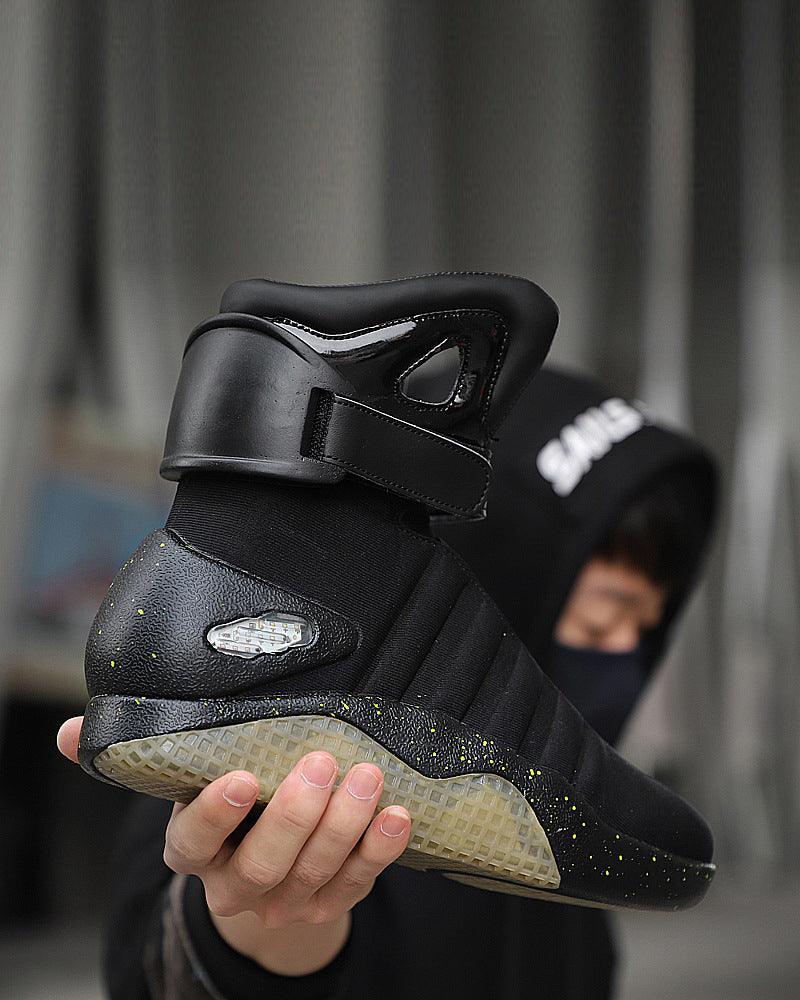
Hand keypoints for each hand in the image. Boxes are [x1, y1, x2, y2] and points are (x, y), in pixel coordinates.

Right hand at [56, 716, 411, 974]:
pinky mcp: (330, 903)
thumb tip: (73, 733)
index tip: (244, 777)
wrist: (263, 879)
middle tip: (319, 762)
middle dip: (295, 815)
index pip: (194, 843)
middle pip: (264, 862)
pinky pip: (358, 882)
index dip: (217, 815)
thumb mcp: (181, 785)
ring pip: (316, 873)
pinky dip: (380, 850)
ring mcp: (286, 901)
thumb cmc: (226, 815)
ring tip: (367, 775)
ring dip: (345, 825)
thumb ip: (140, 758)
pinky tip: (397, 815)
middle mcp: (236, 885)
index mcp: (194, 853)